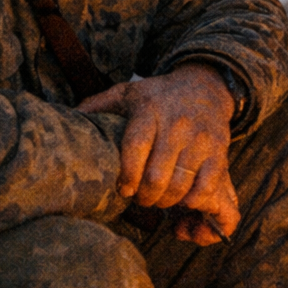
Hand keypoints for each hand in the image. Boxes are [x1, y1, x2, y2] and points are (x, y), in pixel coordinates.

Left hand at [79, 64, 237, 244]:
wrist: (206, 85)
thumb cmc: (159, 95)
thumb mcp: (128, 92)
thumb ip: (98, 105)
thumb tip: (69, 119)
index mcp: (149, 110)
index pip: (135, 147)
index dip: (127, 175)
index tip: (123, 190)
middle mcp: (176, 124)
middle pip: (157, 175)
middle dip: (146, 196)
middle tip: (141, 199)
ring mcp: (200, 139)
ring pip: (181, 184)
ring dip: (167, 201)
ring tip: (159, 199)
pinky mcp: (218, 151)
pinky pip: (207, 185)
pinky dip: (194, 200)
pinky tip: (184, 200)